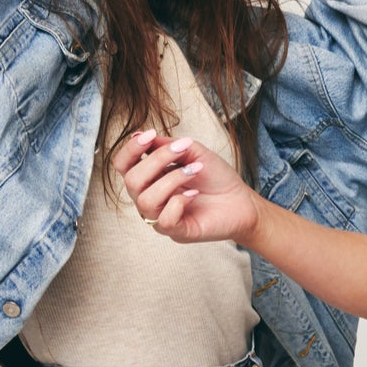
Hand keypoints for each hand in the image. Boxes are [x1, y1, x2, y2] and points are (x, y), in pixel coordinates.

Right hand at [112, 132, 258, 245]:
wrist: (243, 201)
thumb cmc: (216, 178)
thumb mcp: (193, 153)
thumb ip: (168, 145)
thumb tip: (139, 134)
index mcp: (150, 178)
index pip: (123, 166)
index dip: (130, 149)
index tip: (150, 135)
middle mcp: (149, 198)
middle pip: (131, 181)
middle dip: (157, 160)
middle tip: (184, 150)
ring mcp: (161, 217)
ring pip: (145, 200)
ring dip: (173, 179)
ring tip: (196, 170)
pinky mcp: (177, 232)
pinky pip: (164, 220)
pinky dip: (179, 202)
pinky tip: (194, 194)